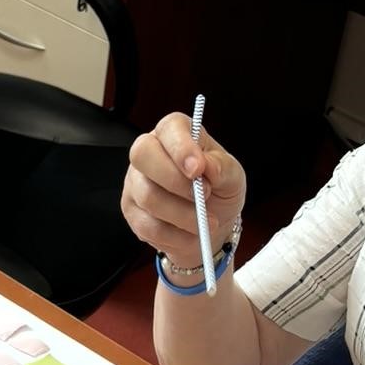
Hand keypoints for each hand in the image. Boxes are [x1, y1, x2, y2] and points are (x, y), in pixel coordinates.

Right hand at [122, 113, 245, 274]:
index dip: (181, 148)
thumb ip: (222, 167)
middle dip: (174, 180)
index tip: (198, 169)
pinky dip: (175, 236)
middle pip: (143, 155)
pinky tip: (191, 235)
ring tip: (205, 222)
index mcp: (175, 133)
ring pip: (148, 196)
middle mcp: (149, 152)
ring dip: (182, 214)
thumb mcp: (232, 176)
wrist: (210, 224)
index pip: (169, 128)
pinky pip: (148, 226)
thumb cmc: (219, 191)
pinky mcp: (132, 212)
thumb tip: (208, 165)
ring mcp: (135, 182)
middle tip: (204, 196)